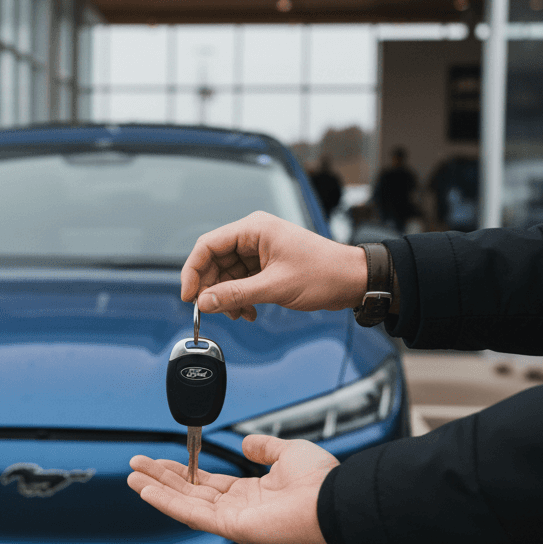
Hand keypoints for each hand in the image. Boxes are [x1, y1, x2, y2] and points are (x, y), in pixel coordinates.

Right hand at [127, 435, 337, 543]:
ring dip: (156, 490)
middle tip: (135, 466)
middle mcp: (239, 508)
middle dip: (160, 478)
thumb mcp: (288, 452)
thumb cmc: (320, 480)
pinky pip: (192, 515)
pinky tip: (147, 491)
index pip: (206, 483)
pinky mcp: (231, 527)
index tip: (160, 461)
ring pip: (185, 503)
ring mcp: (233, 520)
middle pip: (189, 492)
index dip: (182, 471)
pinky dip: (167, 503)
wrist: (334, 498)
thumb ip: (264, 447)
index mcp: (251, 493)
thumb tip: (247, 444)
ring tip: (132, 477)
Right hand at [182, 211, 367, 321]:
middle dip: (212, 289)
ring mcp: (259, 251)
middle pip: (214, 262)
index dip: (193, 271)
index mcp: (254, 229)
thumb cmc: (323, 274)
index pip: (208, 245)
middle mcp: (253, 236)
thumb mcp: (275, 287)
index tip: (188, 296)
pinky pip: (241, 281)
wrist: (354, 280)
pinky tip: (248, 312)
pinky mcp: (266, 265)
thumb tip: (204, 302)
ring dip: (227, 297)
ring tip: (238, 314)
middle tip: (212, 310)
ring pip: (226, 275)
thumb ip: (236, 294)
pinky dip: (240, 298)